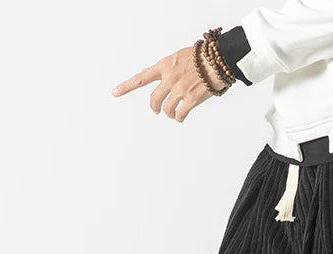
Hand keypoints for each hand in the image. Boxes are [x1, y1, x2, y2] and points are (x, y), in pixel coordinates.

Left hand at [112, 45, 226, 121]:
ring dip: (169, 113)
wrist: (217, 61)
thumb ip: (164, 67)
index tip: (115, 92)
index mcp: (164, 66)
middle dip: (154, 107)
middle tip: (156, 111)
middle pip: (154, 99)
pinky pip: (180, 114)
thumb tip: (147, 72)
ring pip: (166, 109)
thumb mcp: (177, 57)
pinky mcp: (191, 99)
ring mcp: (180, 90)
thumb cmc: (201, 58)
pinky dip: (179, 118)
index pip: (141, 77)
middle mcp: (169, 78)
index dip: (127, 86)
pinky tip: (181, 117)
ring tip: (174, 114)